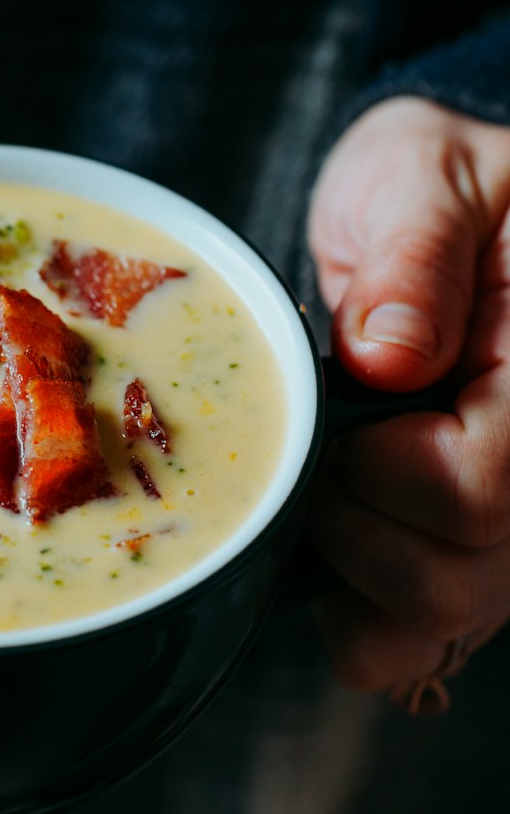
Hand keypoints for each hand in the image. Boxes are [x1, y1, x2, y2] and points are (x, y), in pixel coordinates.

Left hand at [307, 96, 509, 707]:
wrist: (444, 211)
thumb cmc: (435, 184)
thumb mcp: (419, 176)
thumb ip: (413, 258)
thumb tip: (389, 357)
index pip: (482, 489)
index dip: (387, 469)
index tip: (352, 399)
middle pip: (457, 579)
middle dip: (357, 521)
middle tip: (331, 438)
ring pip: (439, 619)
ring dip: (354, 571)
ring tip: (336, 477)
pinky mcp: (480, 549)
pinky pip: (419, 637)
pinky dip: (362, 613)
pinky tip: (339, 539)